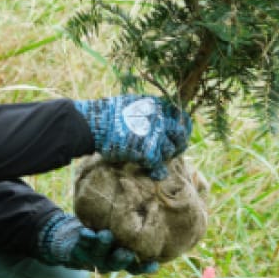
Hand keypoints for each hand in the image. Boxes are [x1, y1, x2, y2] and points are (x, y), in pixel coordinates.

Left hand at [35, 211, 158, 274]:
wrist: (75, 239)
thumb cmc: (107, 229)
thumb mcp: (121, 230)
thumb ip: (134, 226)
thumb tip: (158, 207)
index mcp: (122, 260)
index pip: (136, 267)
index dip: (145, 268)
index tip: (154, 264)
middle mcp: (108, 262)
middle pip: (117, 264)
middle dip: (121, 259)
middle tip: (127, 252)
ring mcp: (93, 258)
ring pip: (98, 255)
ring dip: (102, 246)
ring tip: (105, 235)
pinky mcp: (78, 251)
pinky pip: (81, 246)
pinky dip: (84, 239)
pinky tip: (85, 232)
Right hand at [73, 95, 191, 178]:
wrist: (96, 123)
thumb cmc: (108, 114)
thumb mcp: (132, 103)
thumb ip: (148, 110)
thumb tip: (159, 118)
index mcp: (157, 106)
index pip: (180, 116)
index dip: (182, 126)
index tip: (181, 132)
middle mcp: (160, 119)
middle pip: (180, 134)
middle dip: (178, 143)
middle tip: (172, 150)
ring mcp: (156, 136)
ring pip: (170, 150)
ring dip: (164, 156)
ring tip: (157, 160)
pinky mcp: (148, 152)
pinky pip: (158, 165)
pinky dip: (157, 171)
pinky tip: (155, 174)